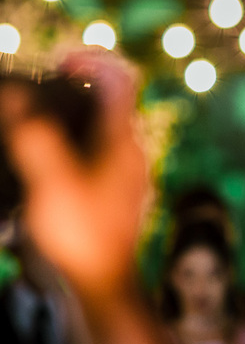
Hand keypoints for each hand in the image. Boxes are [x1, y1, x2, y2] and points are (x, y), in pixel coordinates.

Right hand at [0, 51, 147, 300]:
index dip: (92, 60)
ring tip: (30, 124)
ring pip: (99, 129)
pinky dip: (69, 144)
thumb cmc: (79, 234)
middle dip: (71, 88)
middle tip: (33, 93)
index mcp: (122, 141)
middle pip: (108, 102)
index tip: (57, 63)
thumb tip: (16, 95)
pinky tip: (40, 160)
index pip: (122, 80)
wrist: (102, 284)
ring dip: (67, 118)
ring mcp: (123, 174)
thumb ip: (34, 135)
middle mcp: (130, 152)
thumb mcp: (49, 180)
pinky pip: (94, 154)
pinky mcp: (112, 194)